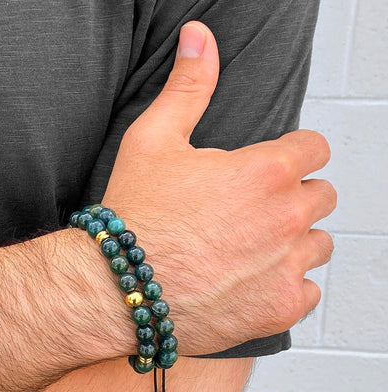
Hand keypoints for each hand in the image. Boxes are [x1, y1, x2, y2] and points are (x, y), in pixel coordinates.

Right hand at [101, 21, 336, 355]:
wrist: (117, 287)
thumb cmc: (136, 215)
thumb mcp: (155, 138)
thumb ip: (188, 86)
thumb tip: (199, 38)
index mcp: (266, 171)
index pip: (314, 148)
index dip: (294, 153)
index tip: (274, 166)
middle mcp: (287, 217)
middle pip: (320, 196)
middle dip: (293, 197)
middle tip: (254, 208)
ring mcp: (287, 267)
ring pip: (317, 243)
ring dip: (293, 241)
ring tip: (251, 245)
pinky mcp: (279, 308)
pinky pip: (306, 290)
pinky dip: (285, 284)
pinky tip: (251, 280)